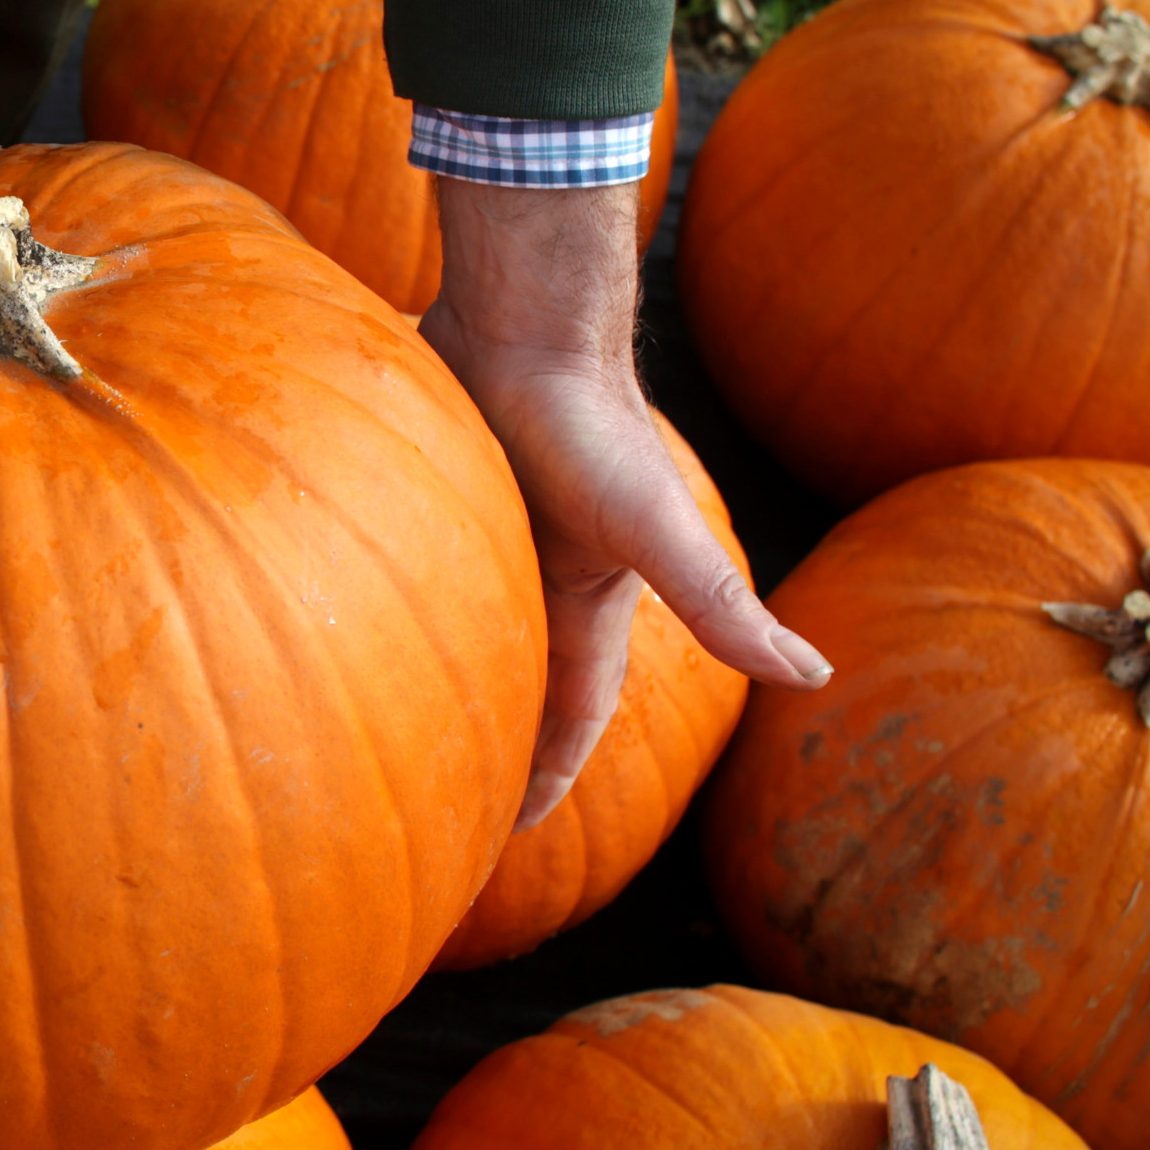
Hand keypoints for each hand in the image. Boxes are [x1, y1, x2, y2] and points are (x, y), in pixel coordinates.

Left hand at [418, 175, 829, 831]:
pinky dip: (383, 601)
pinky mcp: (433, 492)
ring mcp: (485, 531)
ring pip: (455, 622)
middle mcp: (538, 570)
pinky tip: (334, 624)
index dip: (554, 767)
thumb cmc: (590, 427)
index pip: (575, 707)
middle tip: (443, 798)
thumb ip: (721, 606)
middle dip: (493, 733)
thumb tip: (815, 674)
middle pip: (512, 673)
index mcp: (590, 595)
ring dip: (433, 670)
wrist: (521, 323)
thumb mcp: (655, 530)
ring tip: (377, 728)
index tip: (517, 826)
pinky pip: (408, 565)